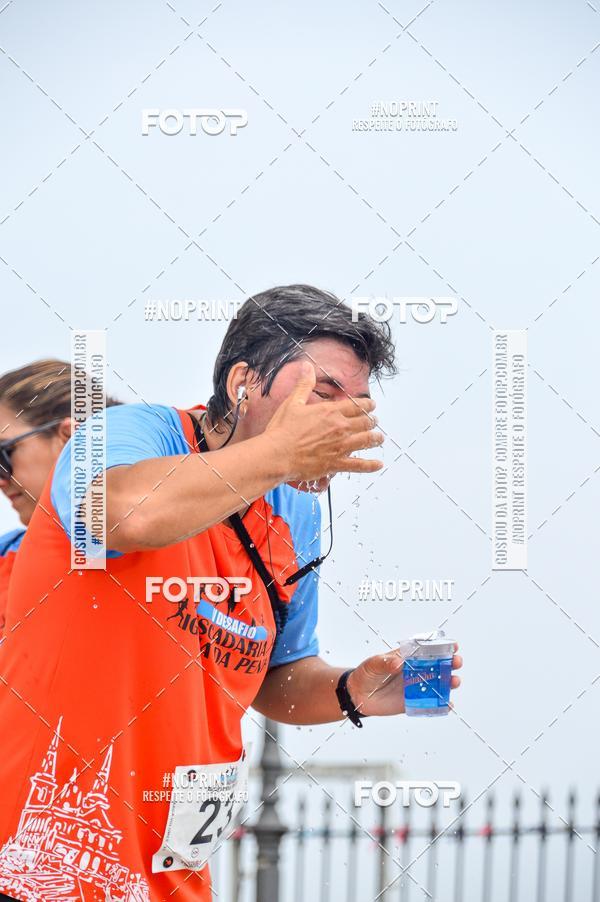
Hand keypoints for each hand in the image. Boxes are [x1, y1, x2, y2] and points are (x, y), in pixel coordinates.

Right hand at [266, 361, 383, 483]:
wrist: (277, 454)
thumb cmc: (282, 429)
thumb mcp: (293, 402)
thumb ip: (304, 384)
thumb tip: (307, 366)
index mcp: (330, 411)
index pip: (356, 406)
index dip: (367, 405)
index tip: (372, 405)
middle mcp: (340, 427)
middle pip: (365, 422)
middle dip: (372, 421)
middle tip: (374, 421)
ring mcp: (340, 446)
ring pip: (366, 441)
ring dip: (375, 439)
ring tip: (379, 439)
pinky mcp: (337, 464)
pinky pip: (359, 465)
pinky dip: (371, 465)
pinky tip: (378, 464)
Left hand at [347, 644, 462, 716]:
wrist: (357, 695)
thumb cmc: (366, 674)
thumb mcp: (374, 663)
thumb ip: (386, 662)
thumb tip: (398, 663)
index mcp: (407, 657)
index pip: (427, 650)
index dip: (441, 647)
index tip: (453, 646)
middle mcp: (415, 671)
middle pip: (438, 666)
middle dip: (450, 663)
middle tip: (456, 663)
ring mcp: (415, 687)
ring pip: (438, 684)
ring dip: (449, 682)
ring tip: (454, 682)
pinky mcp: (413, 702)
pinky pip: (430, 703)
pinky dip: (441, 704)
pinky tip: (448, 704)